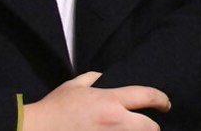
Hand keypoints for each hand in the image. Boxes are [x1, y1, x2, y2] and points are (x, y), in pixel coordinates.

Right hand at [23, 71, 169, 130]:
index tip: (166, 104)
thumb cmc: (53, 109)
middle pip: (150, 127)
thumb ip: (91, 77)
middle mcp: (114, 121)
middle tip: (150, 126)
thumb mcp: (73, 86)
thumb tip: (101, 75)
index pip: (146, 96)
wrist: (35, 130)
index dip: (161, 99)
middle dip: (152, 127)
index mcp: (109, 100)